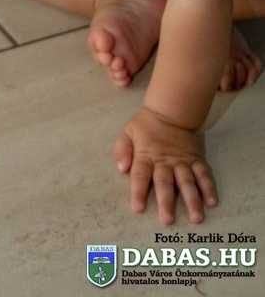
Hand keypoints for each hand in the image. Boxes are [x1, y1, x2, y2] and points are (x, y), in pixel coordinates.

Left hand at [113, 107, 216, 224]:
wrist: (169, 112)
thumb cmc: (145, 127)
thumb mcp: (127, 133)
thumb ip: (121, 150)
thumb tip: (121, 168)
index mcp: (146, 155)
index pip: (141, 175)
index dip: (139, 191)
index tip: (138, 209)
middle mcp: (165, 161)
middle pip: (165, 182)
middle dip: (166, 201)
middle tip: (167, 220)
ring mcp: (182, 161)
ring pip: (187, 181)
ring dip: (192, 199)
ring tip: (196, 218)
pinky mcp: (195, 159)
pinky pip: (203, 174)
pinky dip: (208, 187)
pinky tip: (212, 202)